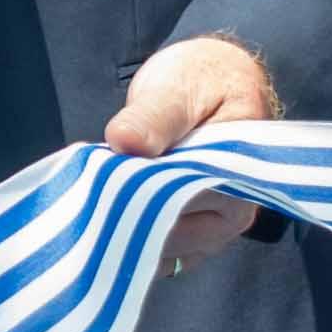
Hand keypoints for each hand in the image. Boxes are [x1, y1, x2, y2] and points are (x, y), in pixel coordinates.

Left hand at [100, 35, 276, 260]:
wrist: (215, 81)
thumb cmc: (204, 80)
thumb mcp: (178, 86)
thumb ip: (154, 115)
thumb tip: (125, 141)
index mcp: (240, 178)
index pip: (183, 204)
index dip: (138, 198)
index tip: (101, 184)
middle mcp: (235, 214)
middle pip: (172, 234)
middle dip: (128, 216)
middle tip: (90, 191)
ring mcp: (215, 230)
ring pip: (163, 249)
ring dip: (127, 230)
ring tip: (97, 201)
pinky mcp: (194, 234)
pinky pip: (159, 252)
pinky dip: (131, 239)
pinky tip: (107, 218)